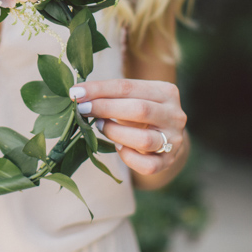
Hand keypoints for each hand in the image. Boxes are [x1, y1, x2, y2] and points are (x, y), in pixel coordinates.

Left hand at [70, 79, 186, 177]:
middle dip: (105, 109)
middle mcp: (175, 114)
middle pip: (139, 110)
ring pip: (143, 140)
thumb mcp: (132, 97)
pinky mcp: (169, 161)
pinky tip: (118, 148)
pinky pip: (147, 165)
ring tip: (100, 126)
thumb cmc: (140, 112)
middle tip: (82, 110)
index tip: (75, 93)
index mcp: (166, 91)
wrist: (166, 136)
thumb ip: (110, 95)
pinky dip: (128, 158)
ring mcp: (175, 139)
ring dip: (115, 133)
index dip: (99, 90)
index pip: (127, 87)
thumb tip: (77, 94)